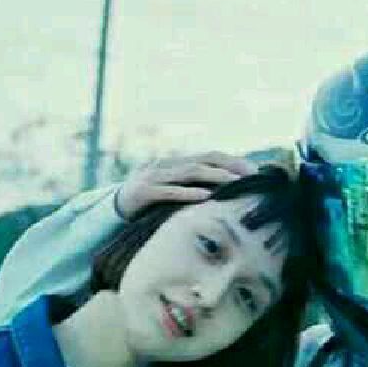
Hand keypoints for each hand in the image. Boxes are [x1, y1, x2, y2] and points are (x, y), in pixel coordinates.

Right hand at [115, 152, 258, 219]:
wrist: (111, 209)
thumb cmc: (147, 204)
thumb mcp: (173, 193)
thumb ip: (193, 190)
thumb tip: (225, 197)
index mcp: (176, 163)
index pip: (210, 157)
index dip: (232, 161)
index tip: (256, 170)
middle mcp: (167, 165)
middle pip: (204, 160)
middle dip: (230, 166)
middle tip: (252, 175)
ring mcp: (154, 177)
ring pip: (190, 172)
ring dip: (215, 177)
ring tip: (235, 182)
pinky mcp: (143, 192)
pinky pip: (169, 191)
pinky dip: (188, 193)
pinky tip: (206, 196)